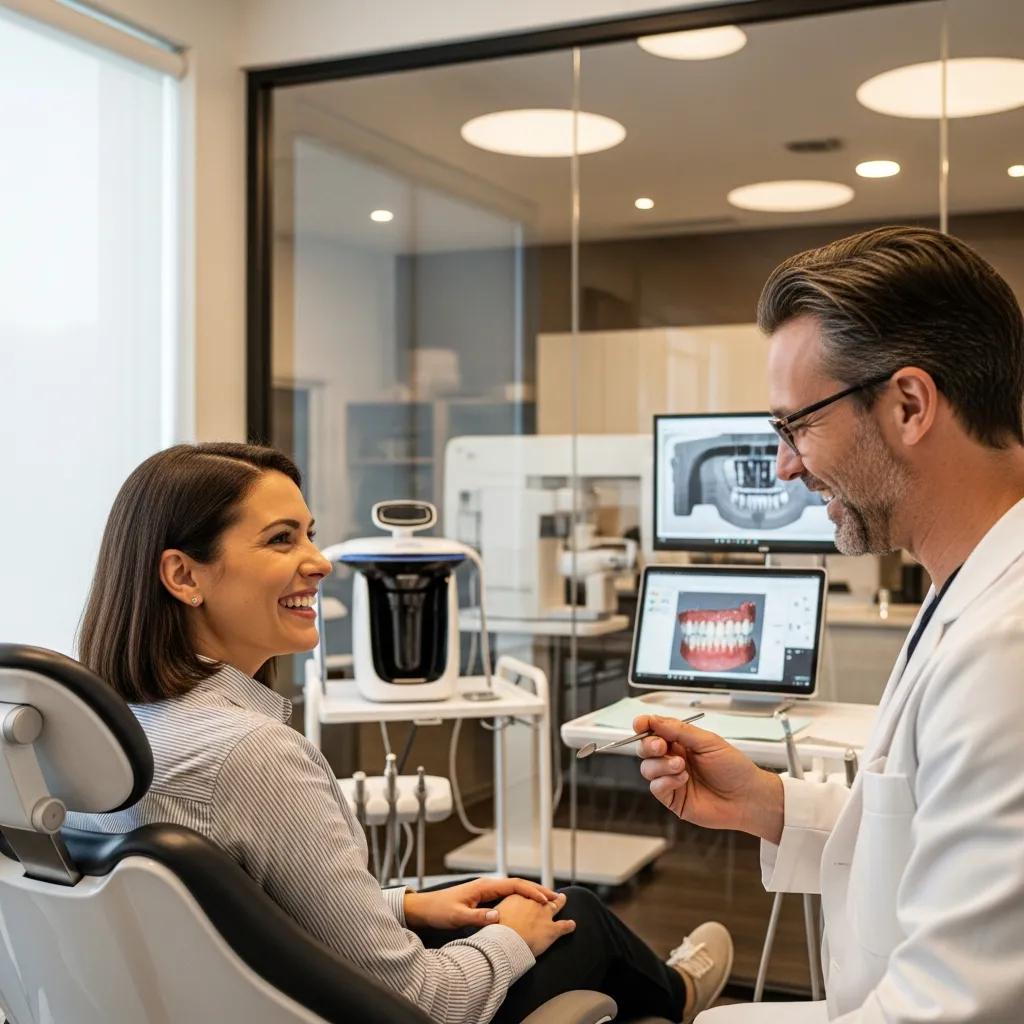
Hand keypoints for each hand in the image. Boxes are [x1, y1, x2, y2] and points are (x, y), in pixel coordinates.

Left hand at [403, 876, 557, 930]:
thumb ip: (477, 917)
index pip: (514, 885)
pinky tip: (528, 907)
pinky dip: (521, 899)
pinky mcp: (484, 898)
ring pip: (514, 890)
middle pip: (518, 885)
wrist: (425, 908)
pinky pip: (508, 896)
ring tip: (548, 902)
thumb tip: (498, 917)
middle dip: (537, 890)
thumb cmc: (440, 910)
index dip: (531, 891)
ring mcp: (486, 891)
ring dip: (531, 894)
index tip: (545, 899)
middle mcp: (487, 885)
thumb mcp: (457, 916)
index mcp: (484, 886)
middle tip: (555, 898)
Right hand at [494, 891, 575, 956]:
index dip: (530, 894)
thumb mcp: (490, 917)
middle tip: (552, 892)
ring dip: (560, 901)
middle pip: (542, 896)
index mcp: (517, 898)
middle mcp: (532, 903)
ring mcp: (543, 915)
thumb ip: (492, 915)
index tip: (531, 895)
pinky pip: (564, 925)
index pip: (526, 893)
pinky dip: (569, 925)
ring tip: (563, 898)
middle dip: (547, 894)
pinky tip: (573, 925)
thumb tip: (490, 916)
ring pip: (555, 905)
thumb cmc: (494, 932)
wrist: (505, 941)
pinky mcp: (551, 929)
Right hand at [636, 714, 784, 842]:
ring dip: (660, 765)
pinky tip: (682, 780)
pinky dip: (665, 781)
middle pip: (645, 748)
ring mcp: (671, 779)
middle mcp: (674, 758)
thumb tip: (654, 719)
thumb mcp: (708, 742)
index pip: (655, 730)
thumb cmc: (734, 768)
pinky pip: (656, 787)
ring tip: (681, 766)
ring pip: (647, 768)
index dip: (644, 725)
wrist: (748, 798)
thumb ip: (680, 730)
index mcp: (682, 741)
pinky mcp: (673, 798)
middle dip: (648, 744)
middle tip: (661, 746)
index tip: (641, 723)